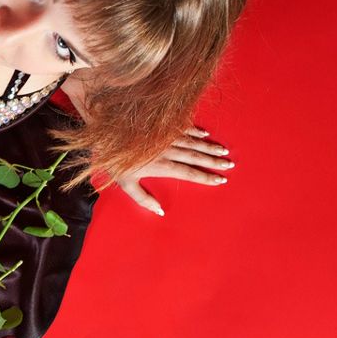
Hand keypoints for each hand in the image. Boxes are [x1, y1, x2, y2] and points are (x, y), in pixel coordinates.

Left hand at [112, 127, 234, 215]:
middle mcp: (167, 151)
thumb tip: (160, 211)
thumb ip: (143, 199)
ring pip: (192, 142)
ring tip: (224, 151)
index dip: (206, 177)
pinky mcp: (160, 127)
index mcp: (161, 166)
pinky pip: (182, 128)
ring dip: (209, 147)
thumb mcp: (125, 184)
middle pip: (196, 157)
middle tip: (230, 164)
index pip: (189, 173)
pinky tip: (205, 134)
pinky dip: (195, 131)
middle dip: (214, 162)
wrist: (105, 132)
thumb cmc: (114, 160)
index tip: (221, 179)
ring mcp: (164, 137)